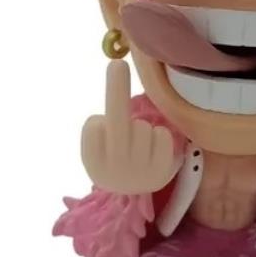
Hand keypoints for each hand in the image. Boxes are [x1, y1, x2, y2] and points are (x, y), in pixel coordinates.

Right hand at [81, 60, 178, 193]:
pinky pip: (162, 135)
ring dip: (143, 128)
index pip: (94, 125)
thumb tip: (114, 97)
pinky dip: (160, 136)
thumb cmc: (114, 157)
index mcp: (93, 163)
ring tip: (141, 145)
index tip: (101, 131)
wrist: (134, 193)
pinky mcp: (162, 171)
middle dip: (116, 89)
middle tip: (117, 64)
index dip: (99, 123)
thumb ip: (101, 128)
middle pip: (116, 121)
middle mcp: (114, 168)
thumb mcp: (98, 149)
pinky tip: (155, 149)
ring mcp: (139, 170)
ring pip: (142, 126)